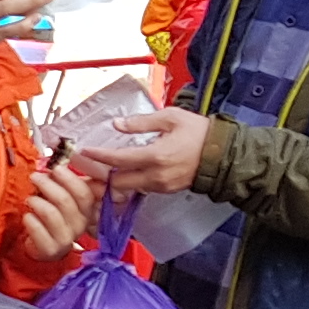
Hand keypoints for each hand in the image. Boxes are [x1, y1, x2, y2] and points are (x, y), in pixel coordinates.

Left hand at [20, 161, 100, 261]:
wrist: (42, 247)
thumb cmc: (51, 217)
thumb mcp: (60, 198)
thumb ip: (62, 183)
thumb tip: (57, 164)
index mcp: (86, 211)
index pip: (84, 193)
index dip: (70, 179)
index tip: (55, 168)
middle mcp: (80, 225)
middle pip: (65, 201)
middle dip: (47, 185)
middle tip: (34, 177)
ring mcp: (66, 239)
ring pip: (51, 214)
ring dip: (37, 201)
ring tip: (29, 199)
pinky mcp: (50, 249)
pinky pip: (38, 230)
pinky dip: (30, 219)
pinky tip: (27, 216)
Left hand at [74, 108, 212, 195]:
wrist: (224, 154)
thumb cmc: (199, 132)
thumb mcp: (171, 117)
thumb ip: (141, 122)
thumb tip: (117, 124)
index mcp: (155, 156)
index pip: (118, 160)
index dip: (99, 156)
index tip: (84, 151)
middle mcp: (155, 175)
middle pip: (118, 182)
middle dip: (102, 176)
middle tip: (90, 166)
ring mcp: (161, 186)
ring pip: (129, 188)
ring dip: (115, 180)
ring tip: (105, 169)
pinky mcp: (166, 190)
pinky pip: (142, 189)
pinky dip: (131, 182)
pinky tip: (126, 172)